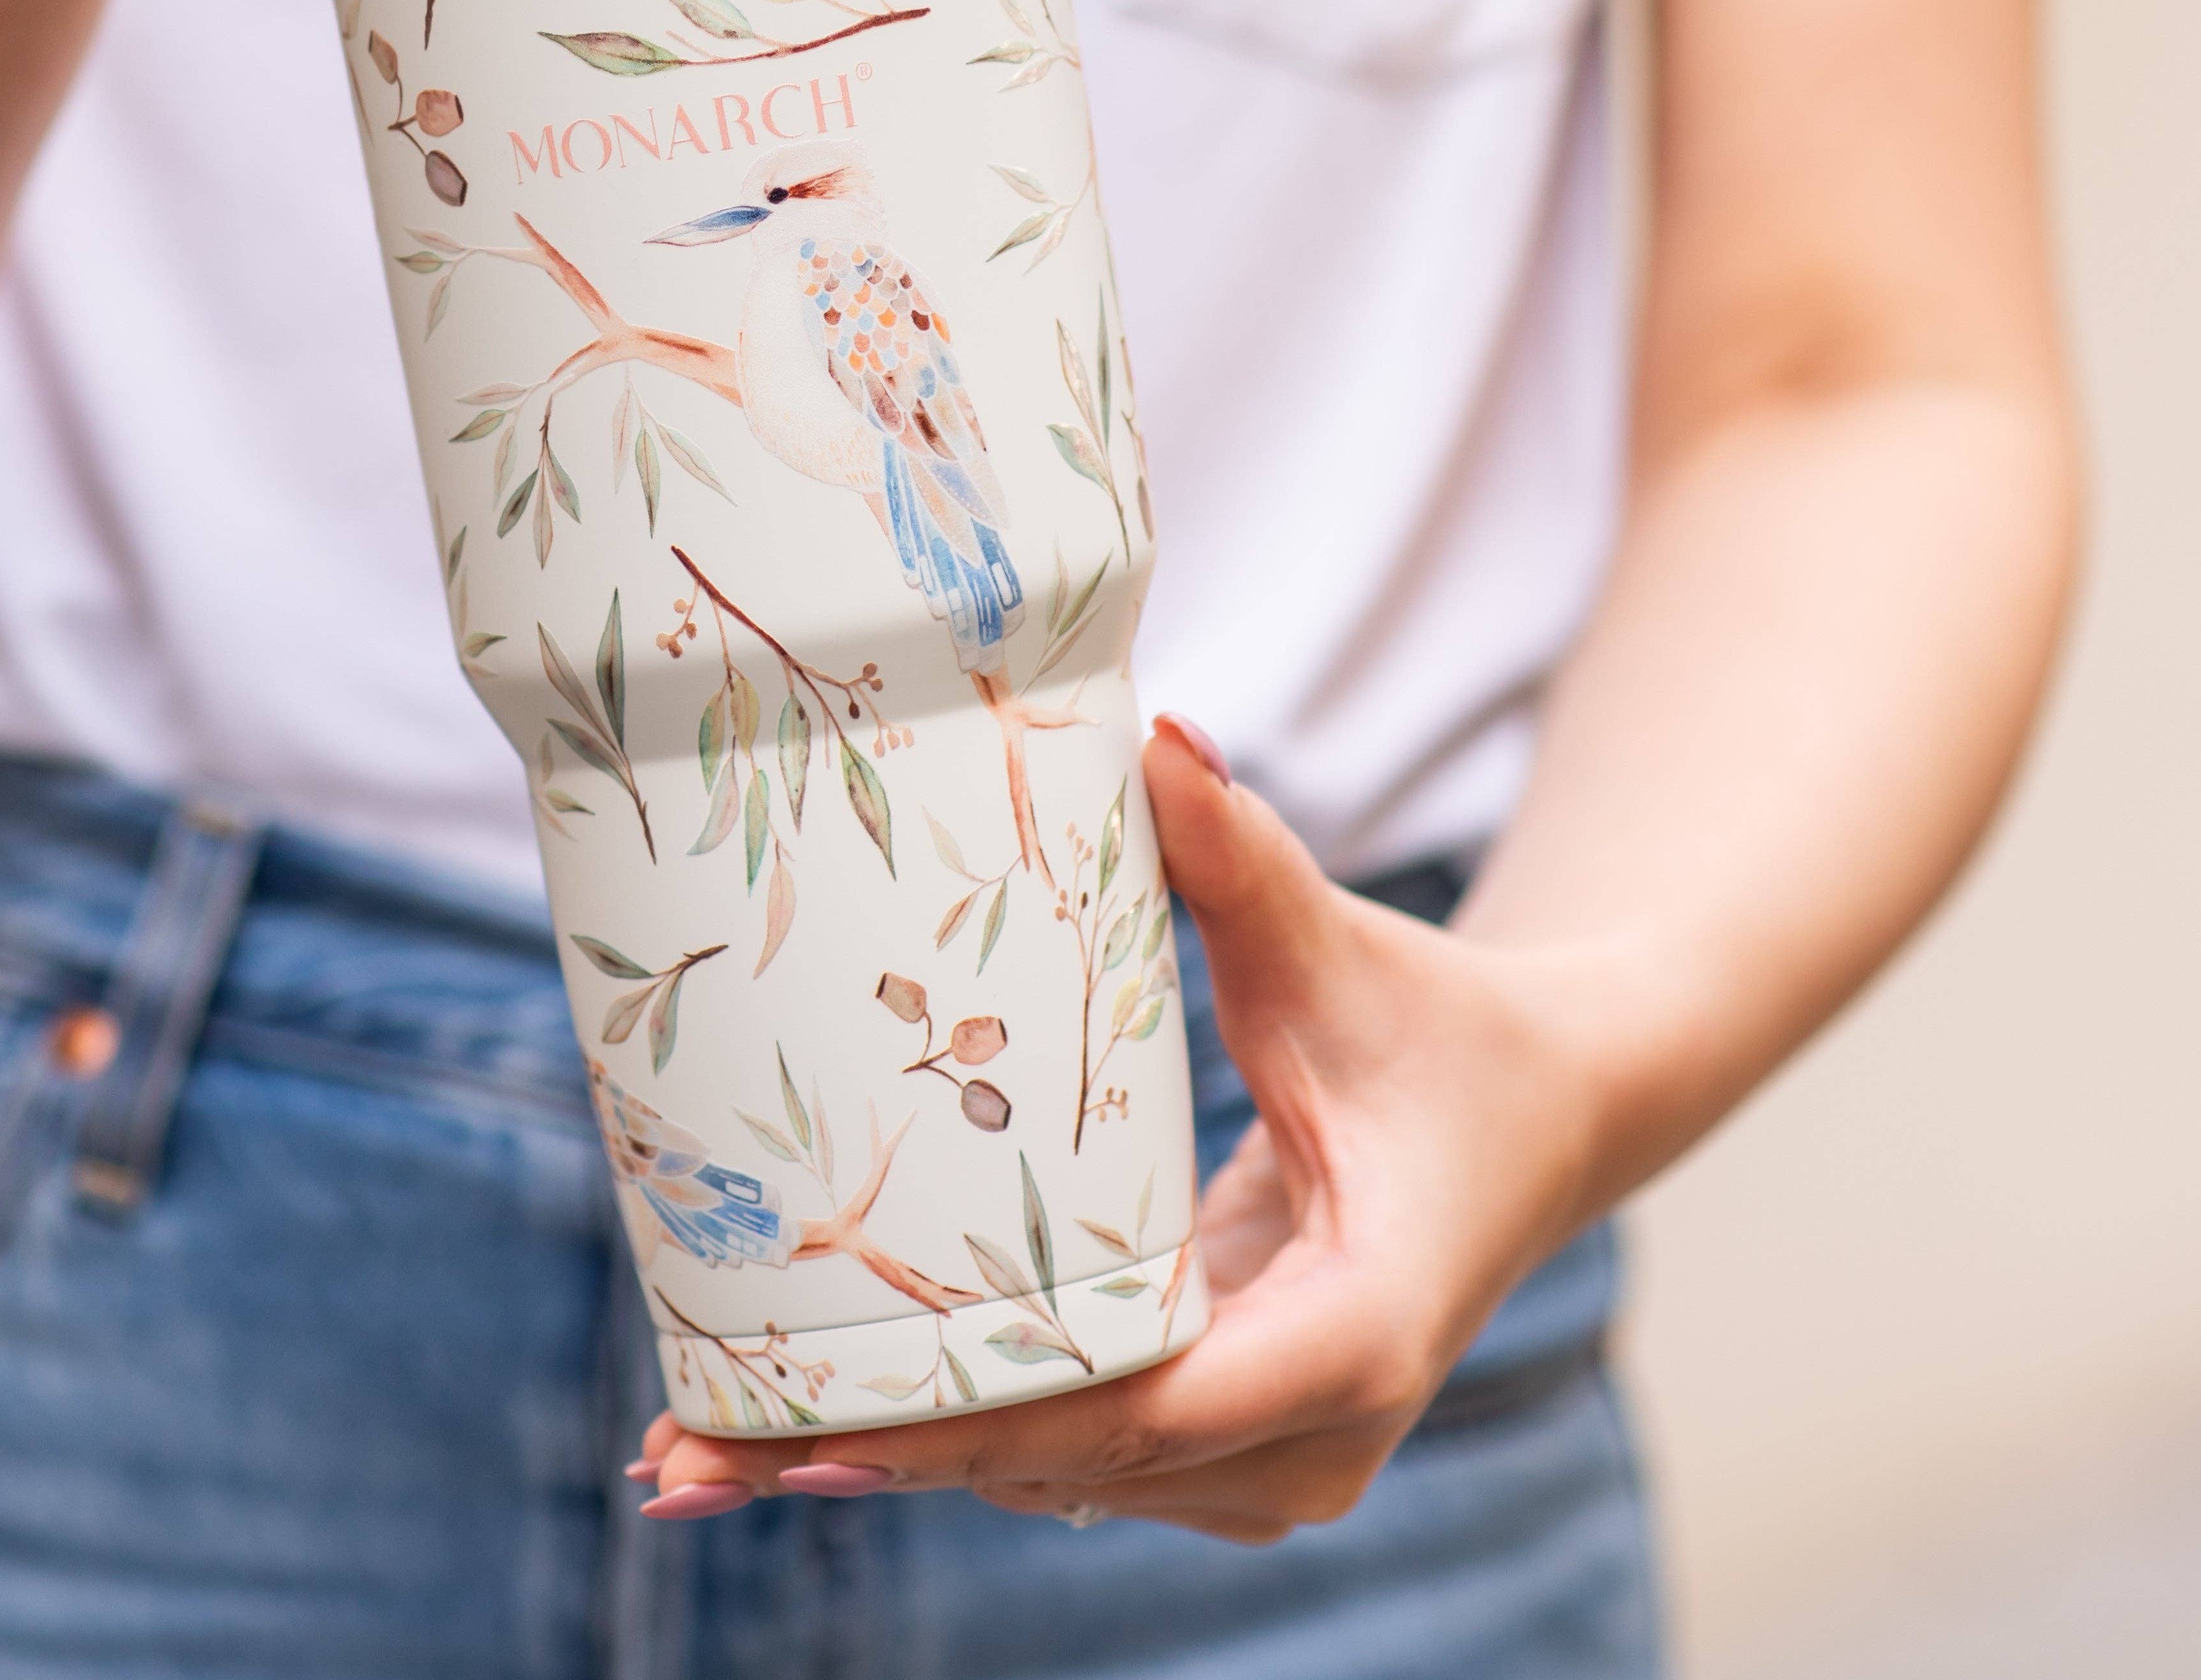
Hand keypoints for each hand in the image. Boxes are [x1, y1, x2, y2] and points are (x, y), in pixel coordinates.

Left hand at [628, 723, 1614, 1538]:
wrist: (1538, 1114)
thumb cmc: (1440, 1030)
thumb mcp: (1340, 950)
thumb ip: (1243, 856)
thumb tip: (1156, 737)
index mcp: (1355, 1334)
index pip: (1137, 1409)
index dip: (967, 1423)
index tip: (814, 1431)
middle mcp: (1317, 1435)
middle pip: (1062, 1467)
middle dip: (873, 1455)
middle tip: (680, 1456)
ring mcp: (1275, 1461)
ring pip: (1052, 1481)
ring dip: (886, 1463)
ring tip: (694, 1457)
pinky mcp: (1234, 1447)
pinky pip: (1071, 1457)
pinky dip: (947, 1445)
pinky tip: (807, 1439)